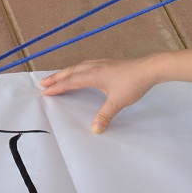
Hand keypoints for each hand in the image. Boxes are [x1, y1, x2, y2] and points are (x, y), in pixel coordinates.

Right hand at [40, 56, 162, 133]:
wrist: (149, 69)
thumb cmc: (132, 83)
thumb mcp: (118, 102)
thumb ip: (105, 115)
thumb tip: (94, 129)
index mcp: (93, 75)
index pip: (71, 81)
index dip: (57, 87)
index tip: (44, 91)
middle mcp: (94, 67)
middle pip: (70, 72)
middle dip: (56, 77)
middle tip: (42, 83)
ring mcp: (101, 64)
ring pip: (78, 67)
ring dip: (66, 72)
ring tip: (57, 77)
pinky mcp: (108, 64)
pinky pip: (86, 65)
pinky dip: (77, 69)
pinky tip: (80, 71)